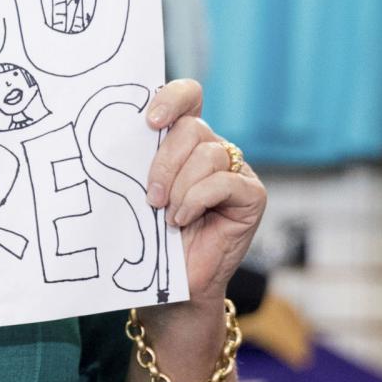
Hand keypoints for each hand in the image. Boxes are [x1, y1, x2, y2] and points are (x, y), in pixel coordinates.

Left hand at [142, 80, 263, 305]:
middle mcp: (215, 150)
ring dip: (179, 188)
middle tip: (151, 196)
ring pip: (208, 155)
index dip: (172, 98)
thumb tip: (129, 136)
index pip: (189, 97)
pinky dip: (197, 200)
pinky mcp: (252, 195)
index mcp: (187, 142)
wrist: (174, 285)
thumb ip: (144, 161)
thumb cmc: (154, 237)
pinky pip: (224, 182)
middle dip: (164, 162)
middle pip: (193, 128)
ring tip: (168, 216)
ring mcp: (237, 171)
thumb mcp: (143, 191)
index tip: (150, 121)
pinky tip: (184, 220)